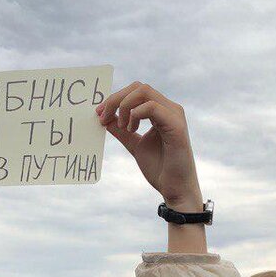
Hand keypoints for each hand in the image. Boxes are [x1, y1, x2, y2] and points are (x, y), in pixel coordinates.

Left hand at [97, 82, 201, 209]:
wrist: (175, 189)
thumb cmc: (160, 169)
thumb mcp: (134, 144)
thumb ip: (122, 131)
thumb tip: (105, 118)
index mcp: (161, 111)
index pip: (136, 91)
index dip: (115, 98)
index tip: (99, 114)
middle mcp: (169, 109)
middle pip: (138, 87)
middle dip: (115, 99)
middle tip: (103, 117)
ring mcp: (174, 115)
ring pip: (144, 92)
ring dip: (125, 106)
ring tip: (123, 127)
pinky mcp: (176, 126)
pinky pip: (152, 107)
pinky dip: (136, 114)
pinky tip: (131, 129)